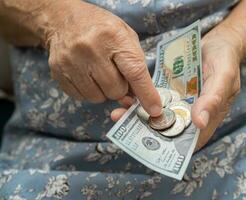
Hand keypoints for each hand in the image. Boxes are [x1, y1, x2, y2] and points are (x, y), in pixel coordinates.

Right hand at [46, 1, 161, 115]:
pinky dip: (89, 92)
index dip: (146, 94)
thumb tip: (138, 97)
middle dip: (120, 89)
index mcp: (113, 37)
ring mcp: (71, 61)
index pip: (134, 72)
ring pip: (98, 98)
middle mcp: (90, 49)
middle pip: (116, 90)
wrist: (64, 19)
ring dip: (104, 92)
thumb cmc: (101, 29)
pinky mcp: (58, 72)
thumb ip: (135, 65)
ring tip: (100, 74)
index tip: (154, 109)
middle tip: (116, 76)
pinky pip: (81, 97)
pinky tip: (87, 76)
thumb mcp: (126, 37)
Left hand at [111, 26, 240, 150]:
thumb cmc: (225, 58)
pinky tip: (130, 97)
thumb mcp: (223, 76)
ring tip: (121, 113)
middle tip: (127, 126)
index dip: (173, 145)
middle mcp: (194, 112)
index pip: (192, 139)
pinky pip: (158, 98)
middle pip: (172, 128)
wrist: (219, 41)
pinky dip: (145, 99)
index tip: (151, 144)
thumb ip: (213, 99)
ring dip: (142, 115)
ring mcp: (182, 101)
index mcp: (210, 115)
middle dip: (149, 129)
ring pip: (161, 114)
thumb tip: (199, 123)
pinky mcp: (174, 91)